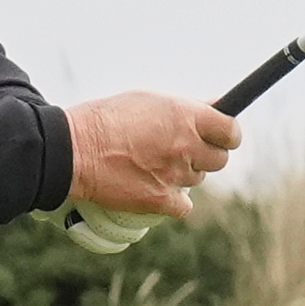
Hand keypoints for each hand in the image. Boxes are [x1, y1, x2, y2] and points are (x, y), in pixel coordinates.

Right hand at [64, 93, 239, 219]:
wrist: (73, 150)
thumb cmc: (106, 119)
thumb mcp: (148, 100)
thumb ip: (185, 107)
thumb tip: (216, 107)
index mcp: (185, 115)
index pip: (231, 131)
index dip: (227, 135)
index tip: (220, 136)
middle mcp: (186, 145)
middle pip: (219, 160)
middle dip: (205, 155)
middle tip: (183, 151)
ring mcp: (175, 175)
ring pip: (196, 180)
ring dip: (182, 174)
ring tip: (153, 164)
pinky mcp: (161, 200)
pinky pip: (183, 205)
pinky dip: (172, 200)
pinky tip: (154, 187)